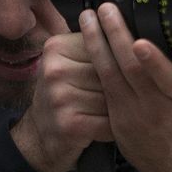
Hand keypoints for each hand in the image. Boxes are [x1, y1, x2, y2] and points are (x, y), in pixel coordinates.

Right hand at [10, 30, 111, 171]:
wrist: (38, 134)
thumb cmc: (63, 94)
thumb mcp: (69, 62)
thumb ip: (93, 46)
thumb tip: (133, 37)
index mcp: (56, 47)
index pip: (105, 46)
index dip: (118, 61)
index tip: (120, 69)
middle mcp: (55, 70)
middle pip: (110, 72)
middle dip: (121, 85)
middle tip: (122, 92)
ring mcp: (60, 97)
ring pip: (112, 97)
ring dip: (120, 107)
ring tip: (113, 110)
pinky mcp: (69, 124)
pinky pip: (108, 122)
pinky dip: (114, 127)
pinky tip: (110, 127)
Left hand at [81, 2, 171, 171]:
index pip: (171, 81)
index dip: (155, 62)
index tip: (141, 44)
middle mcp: (160, 107)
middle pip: (133, 69)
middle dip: (117, 36)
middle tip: (106, 9)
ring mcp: (134, 113)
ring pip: (112, 74)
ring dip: (98, 43)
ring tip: (89, 18)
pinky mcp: (116, 117)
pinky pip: (103, 85)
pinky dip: (94, 61)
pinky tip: (86, 41)